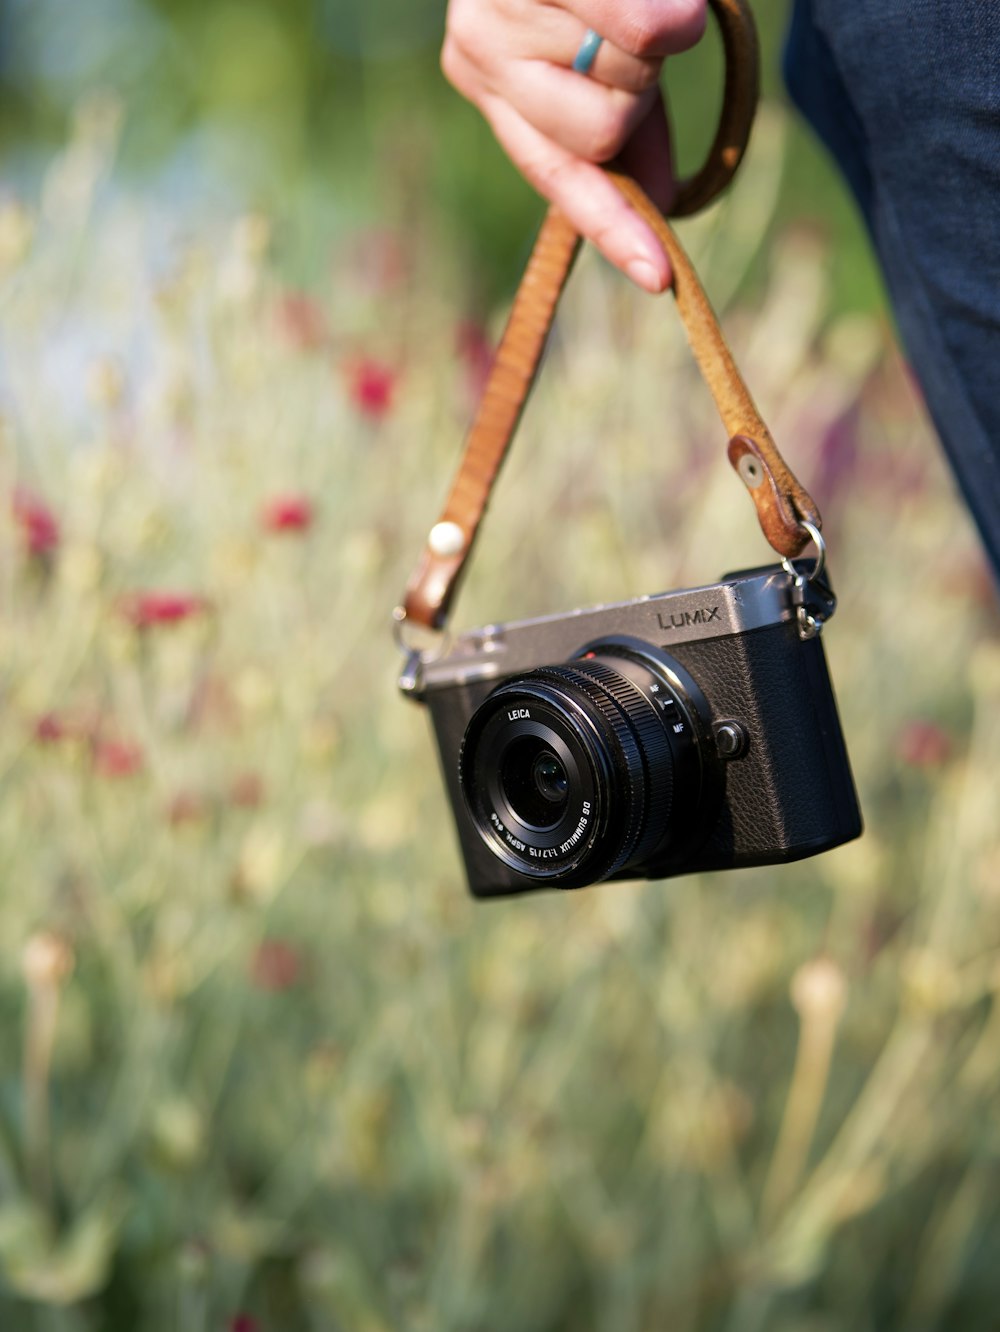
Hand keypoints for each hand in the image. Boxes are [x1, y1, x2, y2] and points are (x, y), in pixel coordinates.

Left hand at [441, 0, 706, 291]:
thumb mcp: (604, 49)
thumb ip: (629, 119)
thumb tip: (663, 196)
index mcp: (494, 84)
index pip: (553, 175)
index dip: (611, 227)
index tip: (658, 276)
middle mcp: (479, 56)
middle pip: (601, 134)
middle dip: (642, 87)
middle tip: (643, 28)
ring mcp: (491, 16)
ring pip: (625, 77)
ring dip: (656, 33)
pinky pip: (641, 29)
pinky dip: (671, 11)